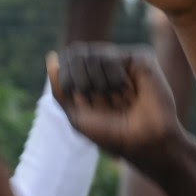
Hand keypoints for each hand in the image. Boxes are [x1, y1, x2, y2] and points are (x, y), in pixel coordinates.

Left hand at [49, 45, 184, 165]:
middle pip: (75, 54)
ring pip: (91, 55)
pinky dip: (114, 79)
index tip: (89, 106)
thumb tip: (52, 56)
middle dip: (84, 83)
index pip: (65, 61)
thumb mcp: (76, 116)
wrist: (143, 142)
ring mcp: (123, 60)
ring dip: (101, 85)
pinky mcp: (140, 58)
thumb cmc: (112, 134)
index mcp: (90, 77)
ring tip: (122, 99)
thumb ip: (60, 87)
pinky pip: (110, 57)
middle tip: (106, 103)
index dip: (70, 84)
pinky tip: (131, 91)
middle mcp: (106, 66)